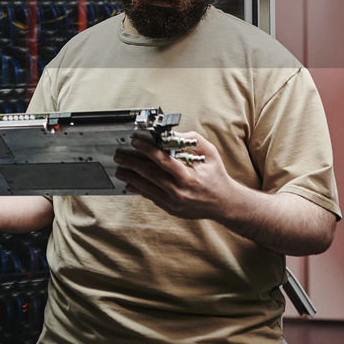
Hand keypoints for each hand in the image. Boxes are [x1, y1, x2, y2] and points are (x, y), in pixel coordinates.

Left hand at [113, 130, 240, 220]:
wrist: (224, 203)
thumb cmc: (216, 176)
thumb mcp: (210, 154)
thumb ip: (192, 141)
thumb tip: (172, 134)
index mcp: (189, 176)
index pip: (163, 161)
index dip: (147, 150)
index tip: (135, 141)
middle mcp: (180, 190)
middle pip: (151, 175)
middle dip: (132, 164)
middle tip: (119, 156)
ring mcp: (174, 202)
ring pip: (147, 188)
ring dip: (131, 178)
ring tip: (119, 169)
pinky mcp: (171, 209)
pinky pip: (151, 197)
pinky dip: (139, 190)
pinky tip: (129, 183)